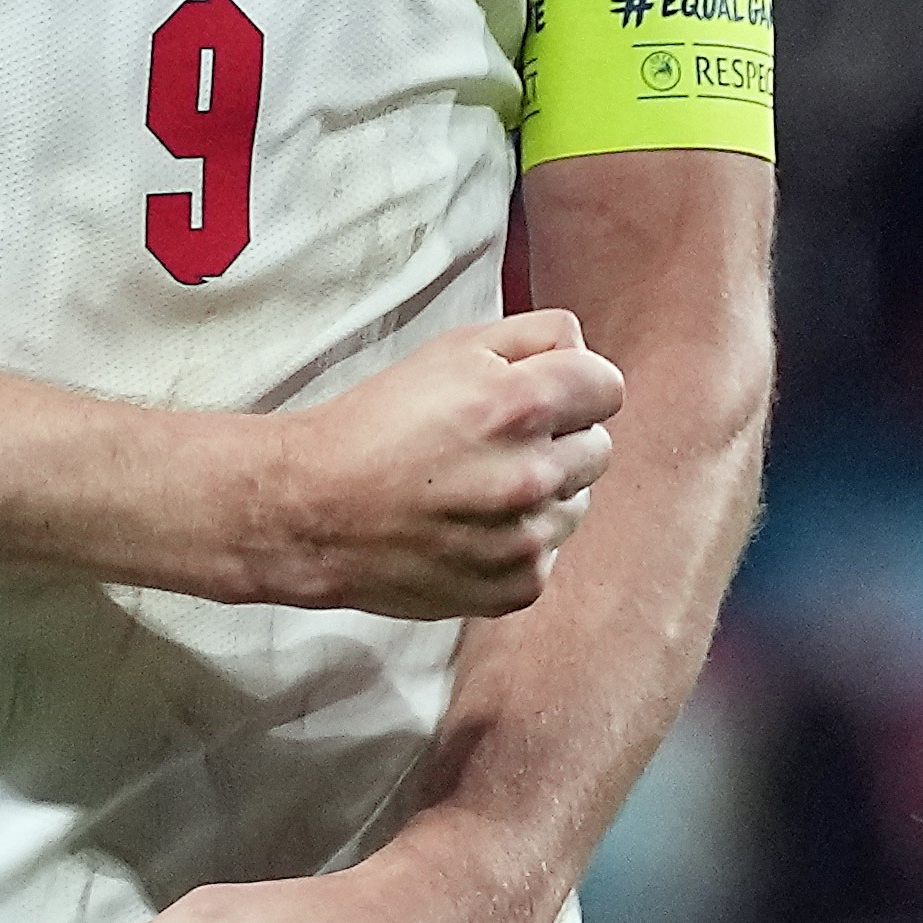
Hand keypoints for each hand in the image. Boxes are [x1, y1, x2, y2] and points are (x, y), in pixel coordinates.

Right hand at [256, 309, 622, 616]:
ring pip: (578, 501)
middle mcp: (531, 475)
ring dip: (544, 491)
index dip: (574, 384)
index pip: (608, 387)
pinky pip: (550, 551)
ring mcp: (527, 539)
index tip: (541, 395)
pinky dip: (520, 538)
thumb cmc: (376, 424)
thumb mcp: (450, 350)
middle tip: (496, 441)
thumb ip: (534, 337)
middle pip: (598, 446)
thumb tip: (581, 349)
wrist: (314, 509)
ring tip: (479, 485)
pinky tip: (471, 524)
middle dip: (559, 438)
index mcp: (519, 405)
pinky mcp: (516, 586)